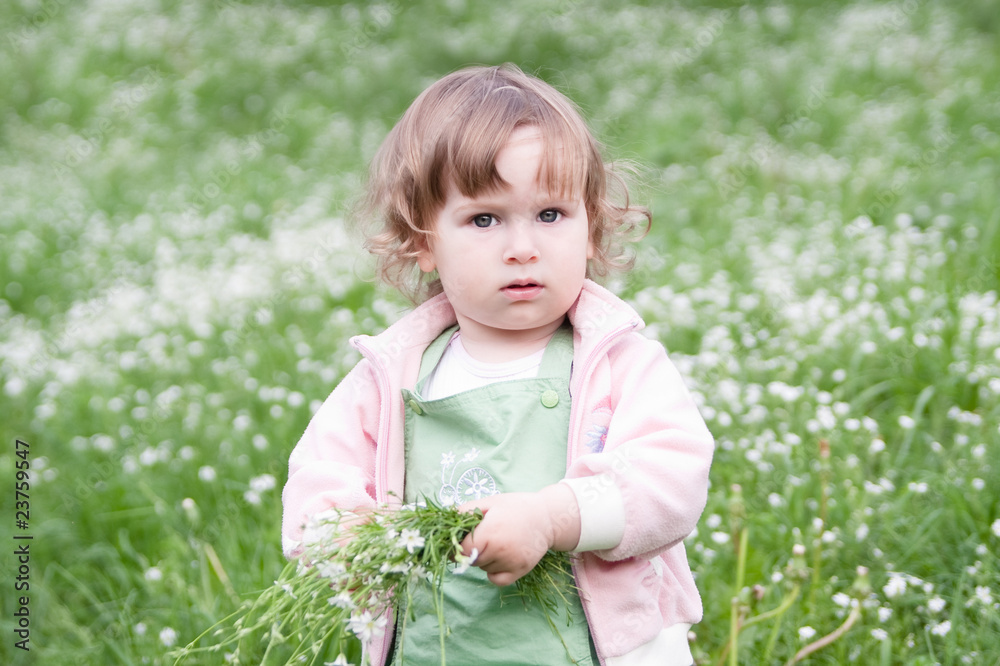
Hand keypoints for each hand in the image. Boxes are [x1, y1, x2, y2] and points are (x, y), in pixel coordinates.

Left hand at [459, 484, 579, 585]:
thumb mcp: (490, 502)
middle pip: (472, 560)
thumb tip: (443, 522)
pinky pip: (496, 579)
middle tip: (484, 536)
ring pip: (483, 569)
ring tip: (497, 542)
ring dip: (484, 559)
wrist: (547, 517)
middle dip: (472, 550)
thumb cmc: (515, 507)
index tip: (461, 538)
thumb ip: (465, 511)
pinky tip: (500, 557)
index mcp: (490, 532)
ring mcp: (511, 563)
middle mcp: (500, 550)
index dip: (457, 545)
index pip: (461, 550)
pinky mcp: (520, 571)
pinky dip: (493, 571)